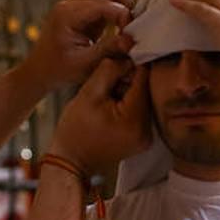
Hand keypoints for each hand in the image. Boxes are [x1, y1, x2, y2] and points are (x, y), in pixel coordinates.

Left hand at [21, 0, 134, 91]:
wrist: (40, 71)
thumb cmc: (59, 70)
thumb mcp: (85, 65)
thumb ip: (109, 50)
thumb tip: (131, 40)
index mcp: (66, 14)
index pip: (104, 4)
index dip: (123, 16)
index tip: (130, 36)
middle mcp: (68, 2)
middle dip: (123, 0)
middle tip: (132, 23)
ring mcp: (73, 2)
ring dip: (119, 3)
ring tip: (126, 26)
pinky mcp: (80, 8)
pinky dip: (114, 8)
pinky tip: (119, 27)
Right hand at [48, 57, 150, 172]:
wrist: (72, 161)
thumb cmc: (75, 128)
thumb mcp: (88, 93)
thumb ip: (110, 70)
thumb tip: (128, 58)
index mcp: (134, 120)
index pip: (143, 79)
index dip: (130, 66)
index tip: (115, 65)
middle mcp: (147, 131)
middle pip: (145, 90)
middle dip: (128, 81)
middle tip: (107, 84)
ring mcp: (147, 138)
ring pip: (143, 100)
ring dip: (128, 93)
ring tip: (108, 97)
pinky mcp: (143, 140)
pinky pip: (140, 113)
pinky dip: (129, 106)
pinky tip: (112, 108)